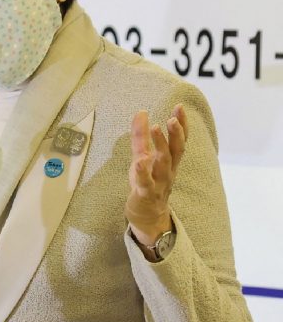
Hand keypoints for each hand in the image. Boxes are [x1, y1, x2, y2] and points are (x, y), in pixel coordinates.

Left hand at [126, 104, 187, 244]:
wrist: (145, 215)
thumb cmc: (146, 182)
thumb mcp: (142, 156)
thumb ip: (141, 136)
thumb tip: (141, 112)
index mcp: (169, 161)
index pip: (179, 141)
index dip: (181, 125)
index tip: (180, 107)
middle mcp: (168, 171)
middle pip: (176, 151)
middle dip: (176, 134)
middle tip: (172, 118)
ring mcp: (158, 183)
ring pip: (164, 165)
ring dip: (162, 146)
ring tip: (156, 128)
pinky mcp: (146, 194)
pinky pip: (146, 183)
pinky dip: (143, 173)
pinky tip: (139, 162)